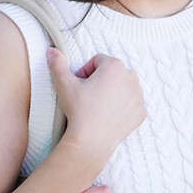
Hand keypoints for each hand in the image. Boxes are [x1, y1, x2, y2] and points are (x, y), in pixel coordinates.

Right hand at [47, 49, 145, 164]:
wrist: (92, 141)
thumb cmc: (79, 110)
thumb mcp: (64, 84)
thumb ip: (58, 64)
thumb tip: (52, 51)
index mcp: (114, 66)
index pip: (98, 61)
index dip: (85, 71)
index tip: (79, 85)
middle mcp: (131, 77)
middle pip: (112, 73)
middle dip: (100, 80)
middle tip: (87, 96)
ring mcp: (138, 96)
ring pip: (123, 87)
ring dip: (112, 92)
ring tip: (98, 106)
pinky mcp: (141, 112)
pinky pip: (131, 104)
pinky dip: (122, 107)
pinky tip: (109, 115)